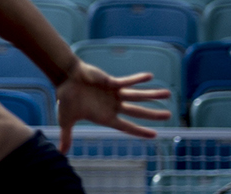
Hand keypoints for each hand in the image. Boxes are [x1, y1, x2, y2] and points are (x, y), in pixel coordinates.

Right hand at [54, 63, 171, 151]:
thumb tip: (61, 153)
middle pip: (137, 111)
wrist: (64, 79)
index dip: (140, 131)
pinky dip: (138, 79)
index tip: (155, 135)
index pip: (126, 126)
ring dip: (152, 95)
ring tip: (168, 94)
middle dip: (153, 114)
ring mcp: (114, 94)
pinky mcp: (112, 82)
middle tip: (169, 115)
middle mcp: (113, 106)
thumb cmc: (66, 99)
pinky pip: (127, 81)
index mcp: (105, 117)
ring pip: (137, 96)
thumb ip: (66, 136)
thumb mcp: (66, 120)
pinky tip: (150, 77)